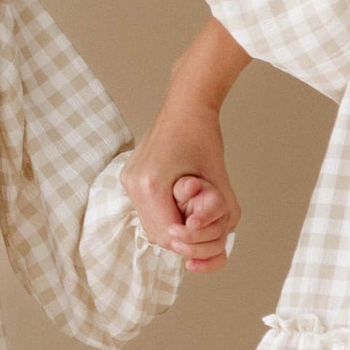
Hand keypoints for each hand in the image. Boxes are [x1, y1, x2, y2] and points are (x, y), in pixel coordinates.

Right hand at [125, 105, 240, 270]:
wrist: (186, 106)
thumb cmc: (204, 137)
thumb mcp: (220, 180)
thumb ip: (222, 215)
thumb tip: (221, 242)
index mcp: (152, 185)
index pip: (169, 235)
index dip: (190, 242)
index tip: (206, 236)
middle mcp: (134, 184)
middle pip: (156, 234)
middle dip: (181, 239)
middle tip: (202, 232)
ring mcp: (128, 180)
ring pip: (148, 224)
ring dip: (171, 228)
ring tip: (191, 219)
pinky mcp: (129, 176)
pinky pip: (144, 209)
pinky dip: (163, 215)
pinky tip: (179, 206)